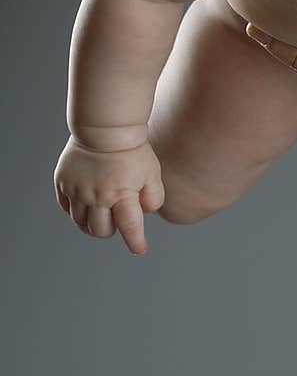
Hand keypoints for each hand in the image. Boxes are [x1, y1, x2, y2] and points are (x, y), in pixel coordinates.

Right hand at [53, 136, 164, 254]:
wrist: (104, 126)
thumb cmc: (132, 149)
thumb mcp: (152, 172)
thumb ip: (153, 197)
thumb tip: (144, 213)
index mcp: (121, 194)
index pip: (130, 227)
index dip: (135, 241)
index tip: (140, 249)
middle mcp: (97, 196)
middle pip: (101, 231)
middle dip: (111, 230)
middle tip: (117, 219)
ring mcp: (77, 190)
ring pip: (80, 223)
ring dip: (92, 224)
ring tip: (102, 214)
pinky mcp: (62, 182)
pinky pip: (66, 208)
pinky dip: (76, 211)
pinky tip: (86, 204)